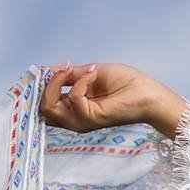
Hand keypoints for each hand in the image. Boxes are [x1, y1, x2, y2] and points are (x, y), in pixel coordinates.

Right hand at [40, 62, 179, 133]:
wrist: (147, 92)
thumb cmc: (125, 83)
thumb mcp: (90, 73)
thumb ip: (69, 75)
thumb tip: (47, 70)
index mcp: (74, 109)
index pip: (45, 104)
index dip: (41, 86)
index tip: (50, 68)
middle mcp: (75, 119)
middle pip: (43, 108)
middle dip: (47, 84)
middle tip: (64, 68)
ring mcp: (81, 121)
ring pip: (50, 107)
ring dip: (59, 82)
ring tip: (76, 69)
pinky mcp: (91, 119)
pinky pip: (73, 99)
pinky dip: (81, 82)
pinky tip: (94, 74)